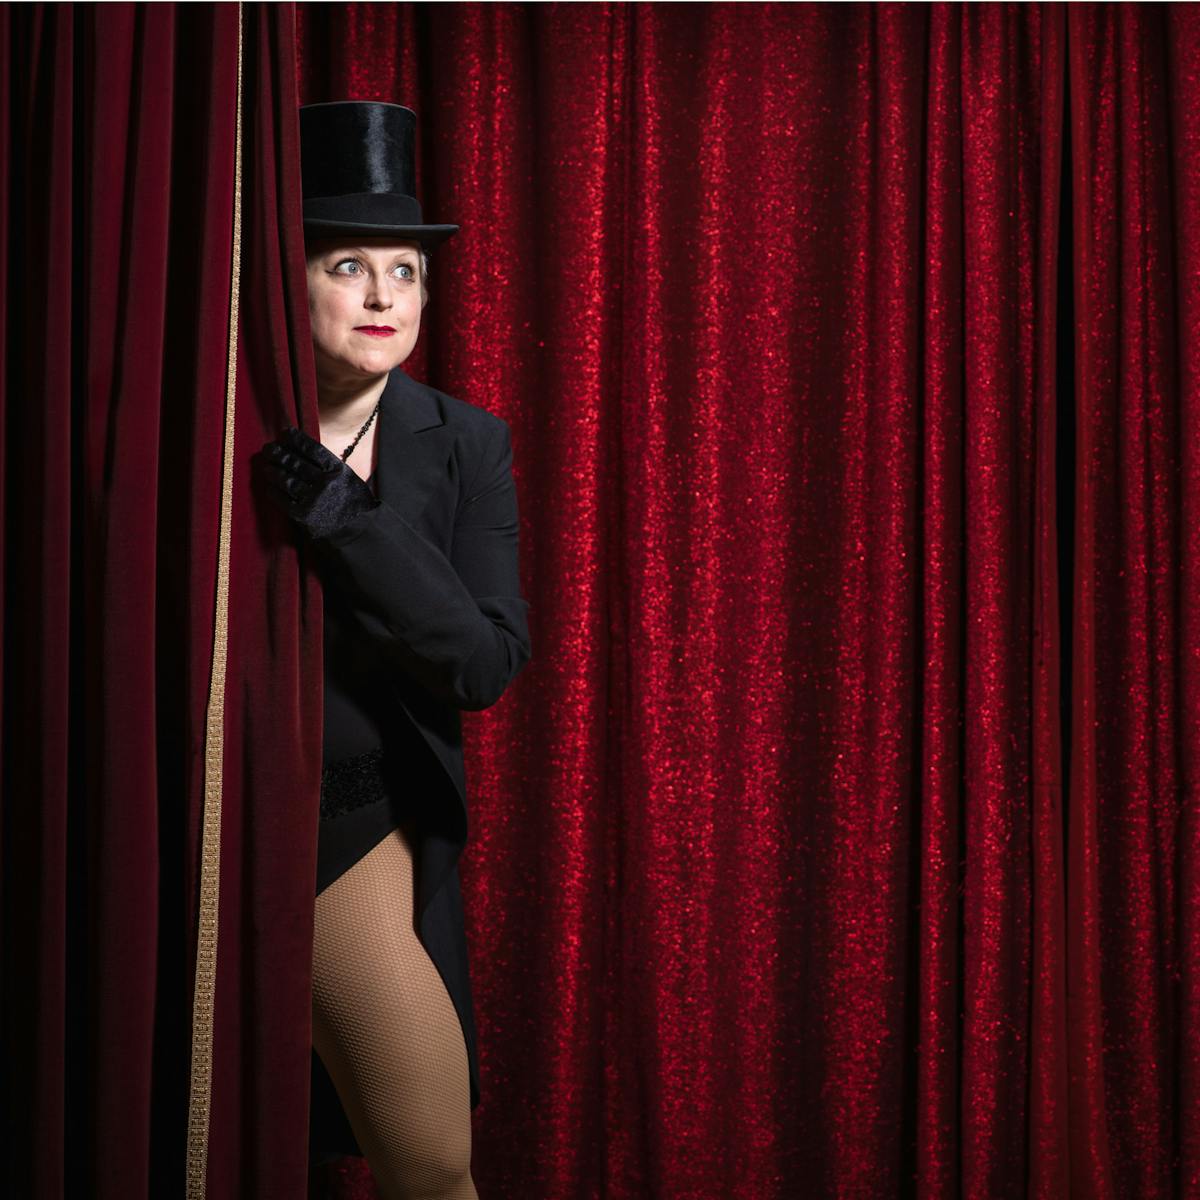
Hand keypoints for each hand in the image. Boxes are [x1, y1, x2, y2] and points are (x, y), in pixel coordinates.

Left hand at [257, 426, 377, 539]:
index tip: (285, 433)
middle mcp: (325, 482)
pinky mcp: (304, 515)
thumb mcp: (349, 478)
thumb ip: (330, 467)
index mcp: (338, 470)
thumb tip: (304, 452)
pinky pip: (284, 500)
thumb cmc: (355, 503)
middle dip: (279, 453)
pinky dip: (275, 492)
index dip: (296, 440)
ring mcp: (314, 499)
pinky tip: (270, 486)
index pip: (312, 449)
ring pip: (287, 480)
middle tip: (268, 448)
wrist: (359, 531)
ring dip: (273, 471)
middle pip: (296, 463)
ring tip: (267, 466)